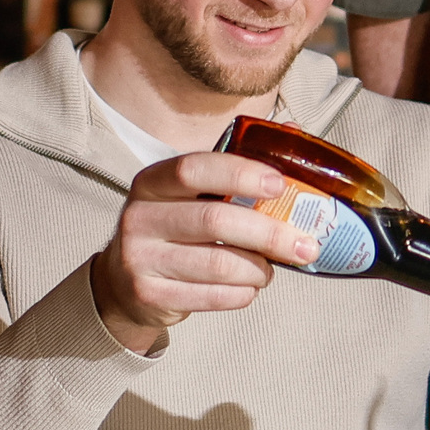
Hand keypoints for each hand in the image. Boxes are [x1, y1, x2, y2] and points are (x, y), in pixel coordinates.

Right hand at [86, 152, 319, 353]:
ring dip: (259, 269)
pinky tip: (249, 287)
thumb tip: (292, 133)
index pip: (193, 168)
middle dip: (269, 233)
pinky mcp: (149, 295)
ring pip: (218, 264)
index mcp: (152, 182)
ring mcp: (140, 258)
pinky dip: (242, 294)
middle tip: (305, 245)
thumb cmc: (172, 230)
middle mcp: (139, 216)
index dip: (239, 174)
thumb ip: (235, 169)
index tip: (279, 185)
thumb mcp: (190, 194)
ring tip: (271, 269)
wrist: (124, 283)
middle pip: (214, 219)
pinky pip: (211, 296)